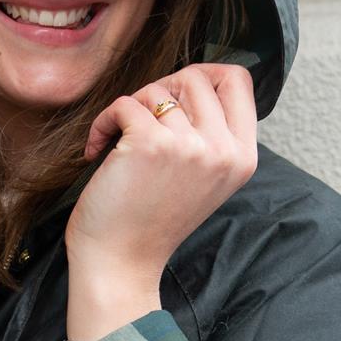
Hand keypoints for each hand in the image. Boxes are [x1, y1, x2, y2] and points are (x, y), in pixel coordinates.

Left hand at [67, 63, 258, 286]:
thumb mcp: (202, 178)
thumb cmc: (151, 221)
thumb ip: (209, 134)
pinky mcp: (150, 143)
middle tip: (141, 125)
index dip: (205, 76)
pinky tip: (98, 152)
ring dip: (130, 112)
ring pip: (157, 90)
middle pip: (196, 76)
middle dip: (162, 92)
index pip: (239, 80)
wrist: (121, 265)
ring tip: (120, 145)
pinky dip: (104, 123)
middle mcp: (222, 150)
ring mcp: (189, 146)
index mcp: (242, 157)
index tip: (177, 99)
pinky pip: (124, 104)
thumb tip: (189, 80)